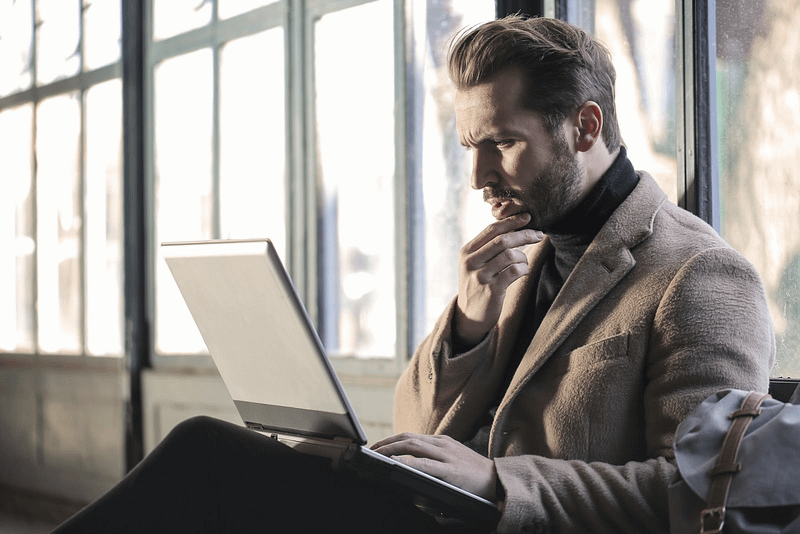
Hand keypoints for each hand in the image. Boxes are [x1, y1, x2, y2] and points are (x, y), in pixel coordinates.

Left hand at [371, 433, 498, 501]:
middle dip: (386, 443)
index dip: (391, 439)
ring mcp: (447, 456)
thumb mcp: (453, 461)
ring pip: (413, 446)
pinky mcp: (451, 470)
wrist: (500, 482)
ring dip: (391, 450)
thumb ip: (434, 461)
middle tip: (370, 451)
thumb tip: (412, 468)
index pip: (411, 436)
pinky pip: (425, 464)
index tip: (377, 446)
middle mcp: (442, 444)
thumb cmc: (475, 476)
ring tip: (377, 456)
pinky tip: (396, 465)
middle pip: (408, 437)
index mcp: (442, 442)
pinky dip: (408, 462)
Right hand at [454, 213, 542, 348]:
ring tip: (524, 262)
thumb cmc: (478, 285)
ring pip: (510, 255)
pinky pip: (515, 272)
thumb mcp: (475, 264)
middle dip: (524, 234)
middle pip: (503, 240)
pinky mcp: (491, 290)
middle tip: (539, 235)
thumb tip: (514, 227)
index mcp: (467, 251)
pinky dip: (524, 269)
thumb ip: (488, 248)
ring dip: (524, 257)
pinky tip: (523, 272)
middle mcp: (471, 262)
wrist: (469, 316)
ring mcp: (480, 276)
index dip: (511, 221)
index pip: (491, 230)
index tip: (527, 217)